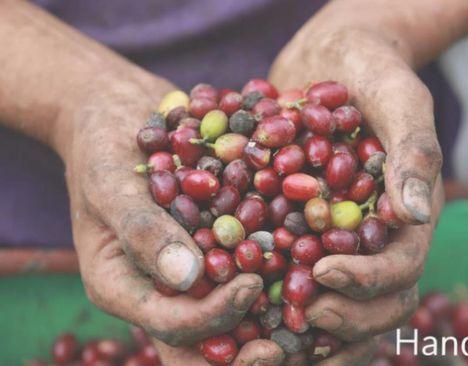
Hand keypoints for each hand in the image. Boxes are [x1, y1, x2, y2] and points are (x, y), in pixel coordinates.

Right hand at [59, 74, 281, 362]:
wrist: (122, 112)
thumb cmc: (103, 143)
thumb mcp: (112, 181)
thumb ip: (142, 229)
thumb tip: (187, 277)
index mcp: (122, 286)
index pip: (171, 323)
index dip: (214, 315)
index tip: (252, 285)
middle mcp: (160, 287)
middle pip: (204, 336)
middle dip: (246, 348)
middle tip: (289, 342)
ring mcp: (189, 268)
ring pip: (231, 312)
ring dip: (269, 317)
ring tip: (310, 310)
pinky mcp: (213, 245)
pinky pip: (244, 268)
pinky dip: (275, 271)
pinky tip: (309, 262)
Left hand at [269, 3, 443, 348]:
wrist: (335, 57)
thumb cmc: (375, 73)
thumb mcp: (400, 101)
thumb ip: (414, 152)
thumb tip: (416, 213)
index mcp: (406, 218)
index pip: (402, 269)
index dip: (368, 281)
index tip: (324, 271)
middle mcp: (376, 238)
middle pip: (375, 304)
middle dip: (343, 317)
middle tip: (299, 310)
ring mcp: (341, 238)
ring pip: (338, 302)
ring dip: (310, 322)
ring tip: (270, 320)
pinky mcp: (305, 229)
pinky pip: (296, 273)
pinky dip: (277, 294)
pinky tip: (245, 299)